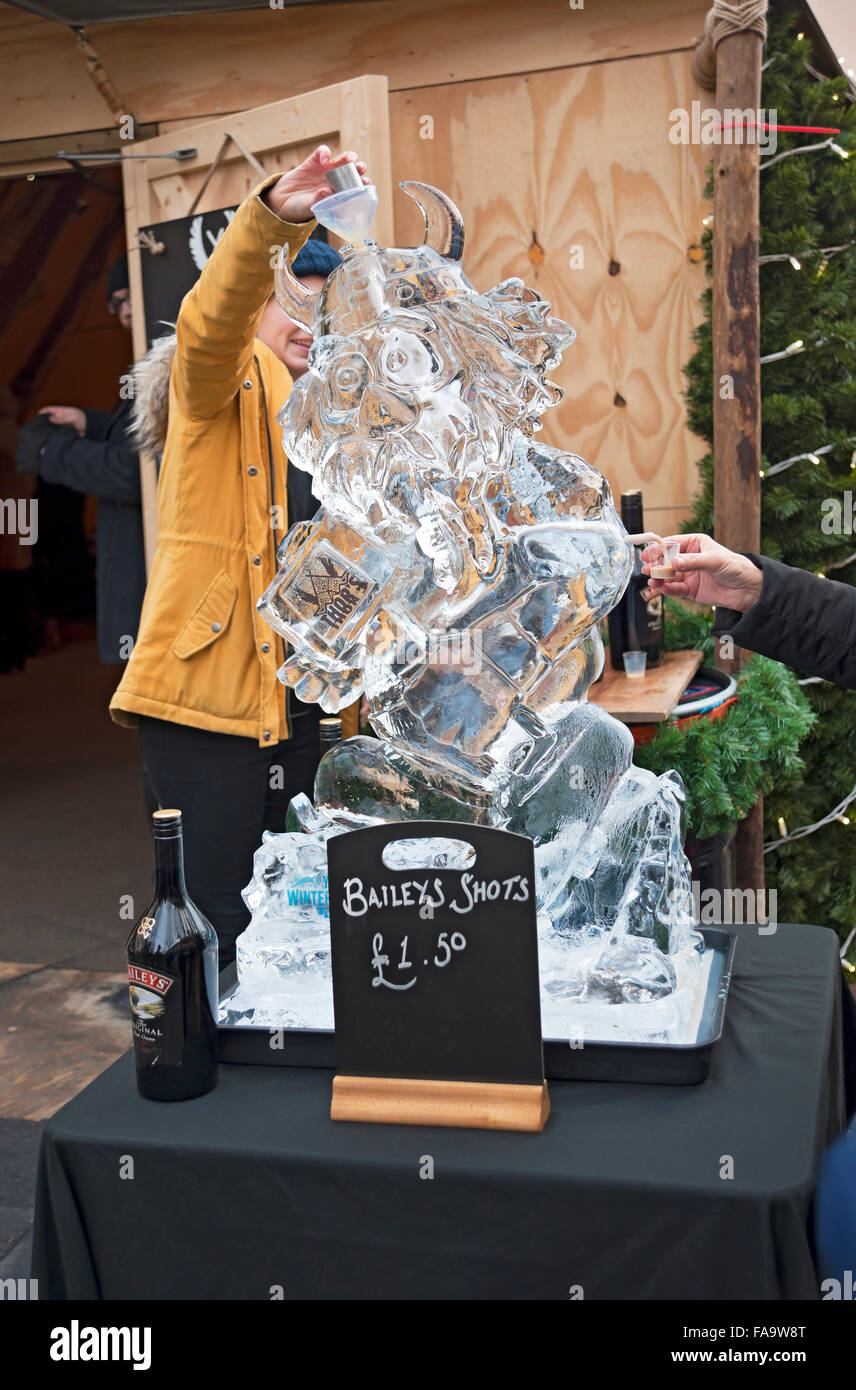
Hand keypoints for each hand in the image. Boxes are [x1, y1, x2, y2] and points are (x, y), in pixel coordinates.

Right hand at [38, 406, 85, 435]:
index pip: (50, 409)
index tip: (37, 416)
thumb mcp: (72, 417)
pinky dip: (55, 435)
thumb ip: (62, 418)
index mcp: (62, 411)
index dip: (43, 412)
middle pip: (50, 418)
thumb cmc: (83, 419)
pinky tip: (51, 439)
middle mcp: (61, 418)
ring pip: (53, 426)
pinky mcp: (66, 432)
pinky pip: (58, 433)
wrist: (93, 428)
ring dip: (49, 430)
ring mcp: (63, 425)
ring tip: (42, 435)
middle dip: (44, 422)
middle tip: (37, 428)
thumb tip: (50, 418)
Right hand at [263, 145, 368, 222]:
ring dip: (349, 157)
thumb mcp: (310, 207)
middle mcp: (335, 180)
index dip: (363, 183)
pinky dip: (325, 154)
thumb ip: (319, 200)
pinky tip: (323, 161)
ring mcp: (325, 169)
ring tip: (349, 161)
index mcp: (339, 193)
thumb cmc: (299, 209)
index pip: (356, 186)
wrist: (281, 202)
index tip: (366, 184)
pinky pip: (323, 151)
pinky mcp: (314, 161)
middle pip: (353, 170)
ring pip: (343, 159)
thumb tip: (329, 192)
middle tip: (360, 170)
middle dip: (359, 168)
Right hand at [641, 534, 762, 612]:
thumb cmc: (735, 568)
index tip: (647, 554)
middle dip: (656, 565)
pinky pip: (675, 589)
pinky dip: (667, 589)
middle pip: (666, 560)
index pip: (672, 543)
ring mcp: (689, 574)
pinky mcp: (690, 590)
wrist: (748, 590)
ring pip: (668, 576)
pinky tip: (663, 589)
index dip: (658, 548)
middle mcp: (690, 558)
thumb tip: (673, 562)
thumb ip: (693, 562)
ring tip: (653, 582)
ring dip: (659, 578)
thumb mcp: (714, 561)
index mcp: (695, 544)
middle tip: (647, 569)